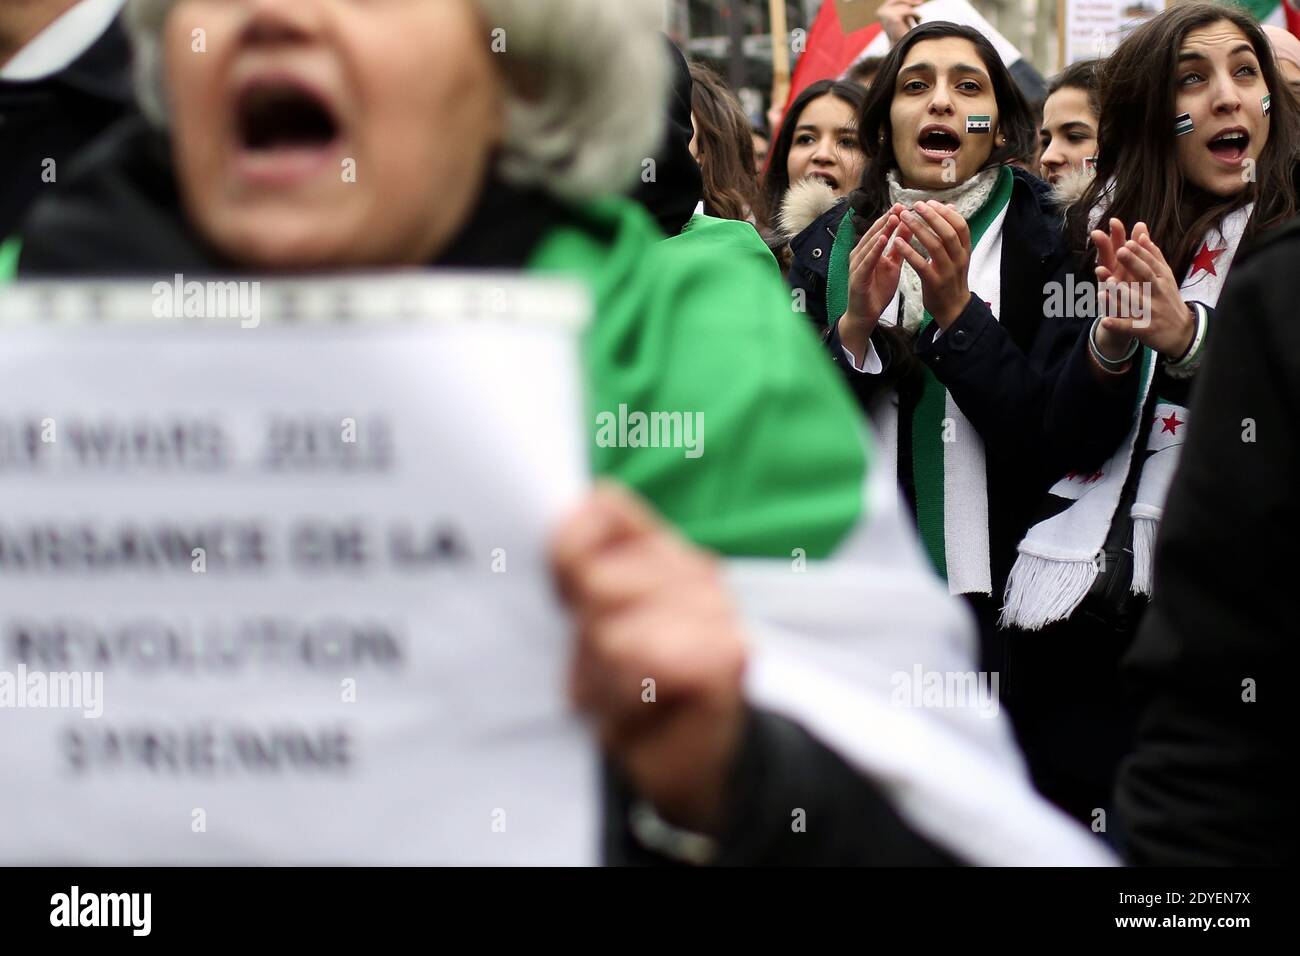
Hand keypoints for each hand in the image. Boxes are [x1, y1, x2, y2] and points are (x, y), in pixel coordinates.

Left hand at [551, 482, 747, 833]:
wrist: (685, 763)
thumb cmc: (626, 691)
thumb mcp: (585, 625)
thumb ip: (575, 563)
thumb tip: (575, 511)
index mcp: (659, 550)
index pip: (601, 508)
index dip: (567, 555)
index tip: (567, 601)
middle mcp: (696, 569)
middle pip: (596, 581)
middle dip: (583, 639)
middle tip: (604, 670)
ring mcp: (719, 608)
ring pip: (615, 630)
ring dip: (604, 678)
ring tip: (624, 694)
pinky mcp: (729, 654)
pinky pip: (648, 661)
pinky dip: (631, 698)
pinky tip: (647, 709)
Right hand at [840, 203, 906, 362]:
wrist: (866, 314)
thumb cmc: (877, 290)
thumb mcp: (893, 265)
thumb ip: (899, 248)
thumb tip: (909, 228)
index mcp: (869, 251)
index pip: (881, 230)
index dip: (891, 218)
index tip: (904, 205)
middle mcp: (860, 254)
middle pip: (874, 233)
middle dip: (887, 219)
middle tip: (900, 206)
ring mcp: (857, 265)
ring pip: (869, 244)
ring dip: (881, 230)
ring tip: (893, 218)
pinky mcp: (856, 277)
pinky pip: (866, 261)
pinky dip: (874, 250)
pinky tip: (882, 240)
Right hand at [878, 0, 923, 42]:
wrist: (902, 48)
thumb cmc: (903, 35)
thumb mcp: (903, 17)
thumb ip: (905, 7)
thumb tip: (917, 1)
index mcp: (880, 12)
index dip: (904, 0)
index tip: (917, 2)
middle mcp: (881, 12)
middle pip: (898, 0)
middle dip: (910, 2)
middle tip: (921, 3)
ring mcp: (886, 14)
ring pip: (906, 6)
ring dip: (914, 13)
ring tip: (917, 22)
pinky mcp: (894, 18)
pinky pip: (909, 11)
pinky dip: (916, 16)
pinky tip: (917, 23)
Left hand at [894, 200, 972, 329]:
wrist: (953, 309)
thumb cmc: (951, 278)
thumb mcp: (957, 255)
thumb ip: (953, 234)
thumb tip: (951, 207)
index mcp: (965, 250)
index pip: (960, 225)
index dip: (945, 212)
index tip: (929, 202)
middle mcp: (959, 259)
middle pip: (947, 232)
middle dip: (931, 216)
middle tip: (915, 205)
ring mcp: (947, 271)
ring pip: (934, 245)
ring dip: (918, 229)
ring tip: (903, 218)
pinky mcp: (934, 283)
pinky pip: (921, 264)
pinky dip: (909, 251)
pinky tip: (897, 241)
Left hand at [1093, 220, 1193, 359]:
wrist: (1182, 333)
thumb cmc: (1168, 299)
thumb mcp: (1164, 276)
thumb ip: (1152, 255)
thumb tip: (1141, 234)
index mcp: (1161, 279)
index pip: (1150, 263)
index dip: (1140, 253)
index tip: (1128, 241)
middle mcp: (1157, 294)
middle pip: (1146, 277)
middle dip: (1134, 264)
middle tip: (1120, 251)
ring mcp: (1151, 312)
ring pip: (1135, 301)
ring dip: (1121, 292)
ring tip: (1107, 282)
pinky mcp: (1144, 330)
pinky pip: (1129, 327)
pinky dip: (1117, 324)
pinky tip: (1104, 320)